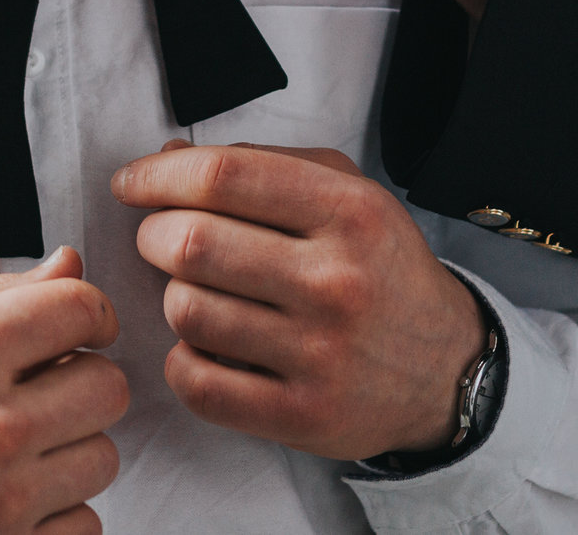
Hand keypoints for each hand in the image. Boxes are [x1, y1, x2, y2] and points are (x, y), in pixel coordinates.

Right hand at [0, 246, 129, 534]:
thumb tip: (70, 266)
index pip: (83, 309)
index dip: (86, 312)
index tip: (74, 327)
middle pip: (108, 387)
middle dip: (80, 380)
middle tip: (39, 389)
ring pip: (103, 457)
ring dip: (70, 448)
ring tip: (17, 444)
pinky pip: (85, 524)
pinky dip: (58, 510)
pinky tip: (13, 491)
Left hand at [111, 140, 484, 459]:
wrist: (447, 368)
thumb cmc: (381, 270)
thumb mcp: (349, 194)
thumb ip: (264, 165)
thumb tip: (168, 160)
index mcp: (349, 212)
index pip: (224, 177)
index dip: (158, 176)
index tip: (131, 184)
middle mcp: (337, 282)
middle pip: (191, 243)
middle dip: (153, 235)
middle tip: (160, 239)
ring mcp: (320, 355)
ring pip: (187, 311)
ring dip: (172, 297)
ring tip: (196, 293)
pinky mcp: (301, 416)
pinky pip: (197, 383)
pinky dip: (182, 360)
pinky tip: (204, 347)